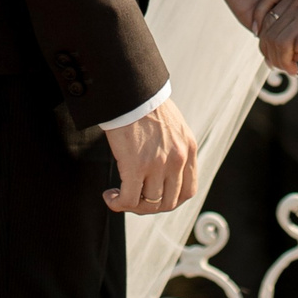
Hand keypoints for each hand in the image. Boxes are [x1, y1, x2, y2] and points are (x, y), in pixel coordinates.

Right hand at [103, 97, 196, 213]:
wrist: (130, 91)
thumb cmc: (145, 105)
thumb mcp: (172, 126)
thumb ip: (174, 147)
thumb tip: (163, 170)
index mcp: (188, 148)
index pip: (188, 190)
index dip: (171, 200)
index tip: (155, 197)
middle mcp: (178, 159)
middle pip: (168, 202)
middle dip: (149, 206)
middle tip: (134, 198)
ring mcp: (158, 164)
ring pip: (148, 204)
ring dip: (132, 205)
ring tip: (118, 195)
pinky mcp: (136, 167)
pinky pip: (128, 199)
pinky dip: (118, 203)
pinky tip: (110, 196)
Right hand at [254, 0, 297, 71]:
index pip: (283, 43)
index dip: (284, 61)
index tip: (294, 71)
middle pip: (271, 33)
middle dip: (274, 54)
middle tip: (285, 65)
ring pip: (268, 18)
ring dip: (268, 38)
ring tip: (277, 53)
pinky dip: (263, 15)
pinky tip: (261, 28)